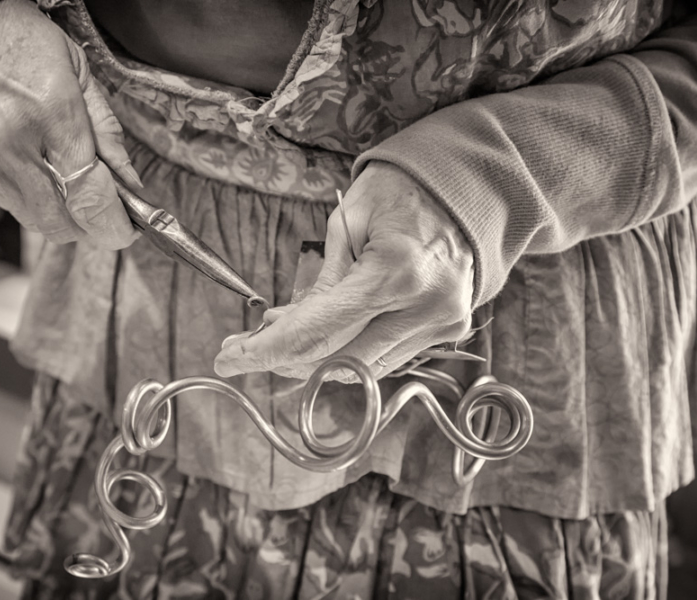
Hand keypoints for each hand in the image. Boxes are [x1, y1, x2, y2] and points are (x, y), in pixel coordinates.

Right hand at [0, 0, 139, 249]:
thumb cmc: (16, 37)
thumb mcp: (79, 70)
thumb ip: (107, 132)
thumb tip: (129, 182)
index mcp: (51, 113)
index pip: (90, 196)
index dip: (114, 224)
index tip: (127, 228)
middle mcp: (11, 144)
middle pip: (61, 224)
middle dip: (89, 226)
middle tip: (103, 210)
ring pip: (32, 219)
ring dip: (58, 212)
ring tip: (69, 181)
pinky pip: (4, 201)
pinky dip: (28, 195)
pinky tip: (34, 167)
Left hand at [214, 162, 474, 380]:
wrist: (468, 189)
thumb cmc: (401, 192)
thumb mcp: (348, 222)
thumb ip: (322, 281)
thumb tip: (286, 327)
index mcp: (396, 272)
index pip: (320, 330)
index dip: (268, 350)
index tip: (229, 359)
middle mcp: (423, 308)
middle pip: (338, 361)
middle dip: (283, 360)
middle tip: (241, 351)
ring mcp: (441, 324)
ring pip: (361, 366)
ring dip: (313, 357)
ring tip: (276, 333)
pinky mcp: (448, 330)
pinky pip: (385, 355)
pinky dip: (347, 349)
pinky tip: (321, 331)